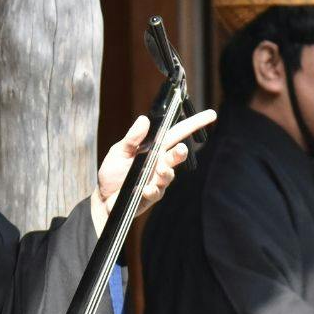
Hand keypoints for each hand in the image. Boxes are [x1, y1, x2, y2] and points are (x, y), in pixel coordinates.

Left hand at [91, 109, 217, 232]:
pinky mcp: (152, 195)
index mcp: (153, 148)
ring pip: (169, 174)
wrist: (103, 199)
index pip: (176, 133)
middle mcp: (159, 163)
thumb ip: (132, 138)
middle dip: (181, 152)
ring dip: (166, 171)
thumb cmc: (111, 173)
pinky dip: (151, 189)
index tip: (211, 115)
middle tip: (181, 149)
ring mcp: (157, 180)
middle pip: (177, 154)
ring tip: (160, 170)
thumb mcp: (119, 151)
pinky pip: (157, 192)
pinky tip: (143, 189)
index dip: (193, 124)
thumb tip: (144, 119)